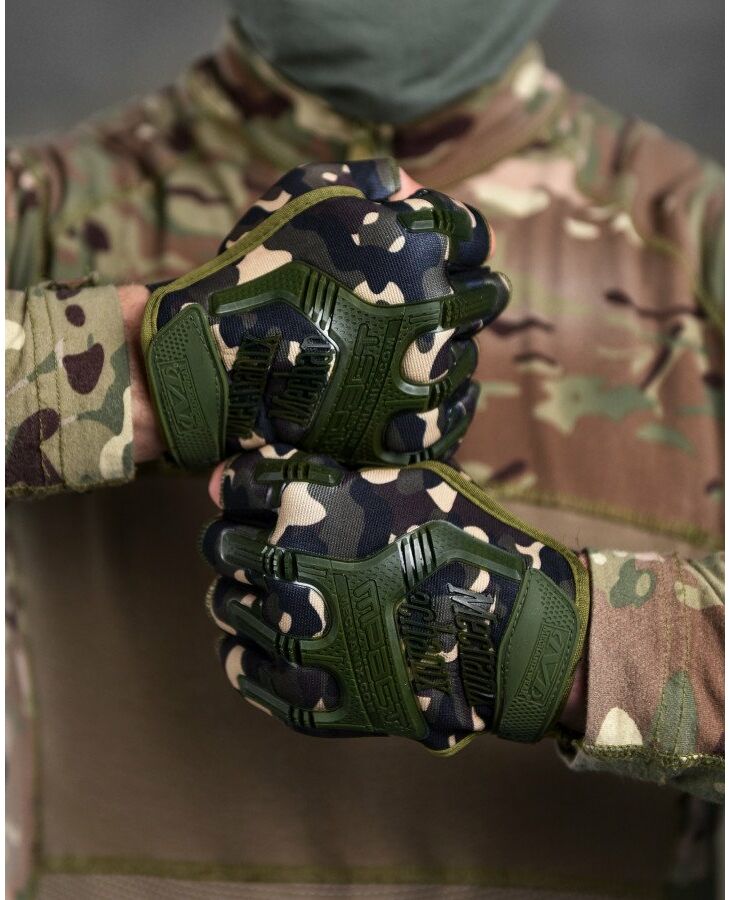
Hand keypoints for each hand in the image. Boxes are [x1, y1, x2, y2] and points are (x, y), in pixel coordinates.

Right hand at [142, 159, 508, 468]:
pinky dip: (449, 402)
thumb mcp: (304, 192)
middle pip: (487, 297)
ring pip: (470, 357)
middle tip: (432, 303)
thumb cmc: (258, 267)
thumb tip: (412, 186)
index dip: (460, 242)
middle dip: (466, 294)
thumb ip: (367, 179)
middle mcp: (435, 309)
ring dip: (449, 349)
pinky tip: (429, 393)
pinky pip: (453, 415)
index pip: (475, 236)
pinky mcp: (404, 427)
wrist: (218, 353)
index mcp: (419, 246)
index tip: (441, 253)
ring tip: (410, 350)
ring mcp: (423, 374)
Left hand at [201, 446, 588, 752]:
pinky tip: (257, 643)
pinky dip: (243, 654)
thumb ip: (341, 473)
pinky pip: (248, 673)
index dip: (237, 485)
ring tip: (268, 593)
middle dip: (234, 540)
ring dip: (238, 593)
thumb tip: (279, 466)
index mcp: (309, 506)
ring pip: (226, 605)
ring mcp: (295, 639)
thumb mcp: (411, 481)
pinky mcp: (311, 697)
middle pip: (220, 545)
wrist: (515, 634)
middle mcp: (287, 569)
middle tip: (255, 545)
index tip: (242, 492)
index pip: (235, 485)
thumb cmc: (469, 544)